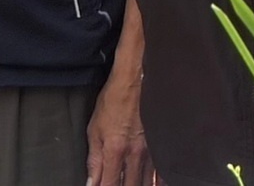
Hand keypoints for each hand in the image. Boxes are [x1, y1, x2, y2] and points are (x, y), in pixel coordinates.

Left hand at [86, 70, 151, 185]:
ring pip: (147, 181)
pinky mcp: (161, 142)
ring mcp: (150, 148)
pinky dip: (157, 180)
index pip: (109, 185)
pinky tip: (155, 184)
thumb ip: (94, 160)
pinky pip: (162, 170)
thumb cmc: (114, 100)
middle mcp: (135, 153)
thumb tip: (91, 183)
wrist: (135, 79)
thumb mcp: (95, 130)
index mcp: (115, 150)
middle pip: (130, 185)